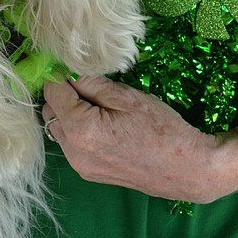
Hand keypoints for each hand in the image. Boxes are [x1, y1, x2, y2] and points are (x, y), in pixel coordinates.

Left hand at [41, 76, 224, 202]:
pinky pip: (71, 144)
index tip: (73, 64)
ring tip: (99, 103)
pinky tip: (103, 122)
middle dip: (63, 94)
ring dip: (69, 113)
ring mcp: (81, 166)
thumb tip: (68, 70)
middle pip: (50, 112)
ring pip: (59, 129)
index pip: (52, 93)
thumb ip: (92, 83)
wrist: (186, 169)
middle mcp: (74, 152)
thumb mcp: (127, 97)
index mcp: (81, 130)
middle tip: (90, 83)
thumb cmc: (162, 129)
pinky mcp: (89, 173)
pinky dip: (78, 129)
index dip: (60, 75)